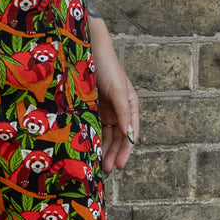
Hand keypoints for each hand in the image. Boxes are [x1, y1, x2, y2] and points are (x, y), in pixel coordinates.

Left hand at [91, 27, 138, 173]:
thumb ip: (123, 112)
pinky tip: (88, 148)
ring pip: (105, 134)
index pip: (130, 134)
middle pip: (117, 137)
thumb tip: (128, 136)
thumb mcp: (117, 90)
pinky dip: (93, 137)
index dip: (125, 150)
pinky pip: (93, 125)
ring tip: (97, 164)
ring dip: (103, 149)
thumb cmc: (108, 68)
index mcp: (130, 107)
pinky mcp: (91, 107)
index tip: (120, 165)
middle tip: (106, 169)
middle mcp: (119, 110)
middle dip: (113, 153)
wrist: (89, 50)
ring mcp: (105, 109)